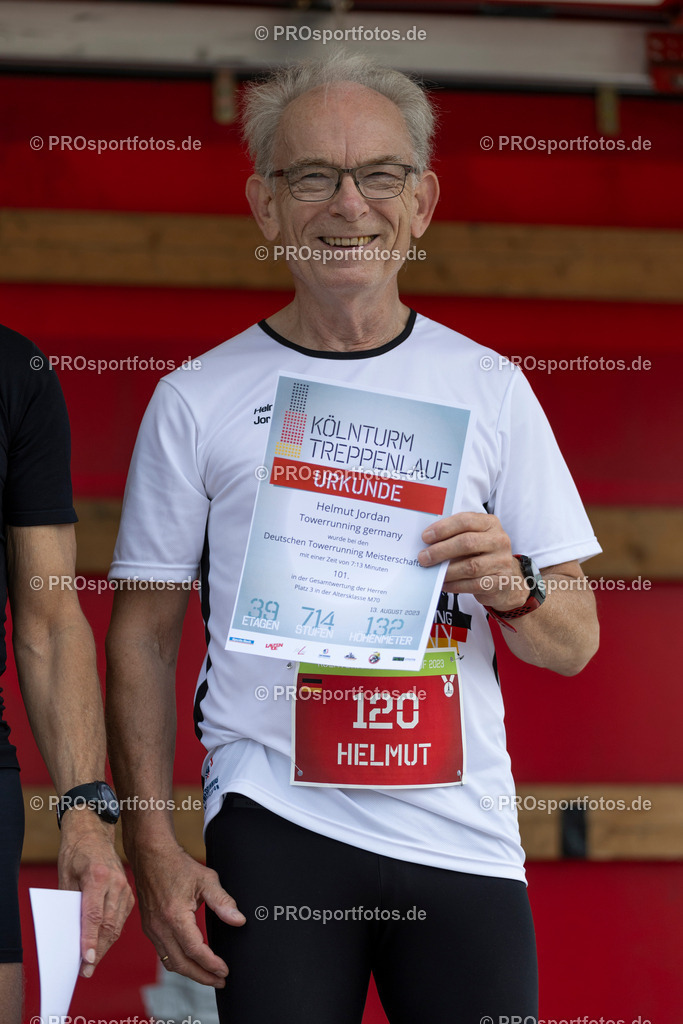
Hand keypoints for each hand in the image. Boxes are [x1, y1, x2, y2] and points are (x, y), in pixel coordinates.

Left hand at [58, 811, 133, 977]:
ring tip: (92, 962)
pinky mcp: (129, 892)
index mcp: (98, 876)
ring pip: (117, 924)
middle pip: (108, 924)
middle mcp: (116, 882)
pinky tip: (102, 944)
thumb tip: (72, 934)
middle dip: (97, 950)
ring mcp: (125, 887)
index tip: (86, 960)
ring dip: (105, 945)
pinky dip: (111, 934)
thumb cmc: (76, 853)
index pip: (94, 916)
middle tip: (86, 970)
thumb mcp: (66, 876)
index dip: (89, 940)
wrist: (93, 833)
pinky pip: (121, 918)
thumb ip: (70, 904)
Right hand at [131, 840, 244, 987]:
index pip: (194, 951)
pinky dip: (178, 962)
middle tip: (220, 980)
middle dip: (202, 976)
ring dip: (190, 972)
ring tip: (208, 975)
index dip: (211, 964)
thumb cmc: (178, 865)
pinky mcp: (149, 928)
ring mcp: (152, 929)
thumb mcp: (206, 879)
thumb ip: (223, 901)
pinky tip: (190, 961)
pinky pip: (163, 954)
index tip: (224, 970)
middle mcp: (160, 927)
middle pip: (181, 964)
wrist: (151, 856)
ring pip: (170, 963)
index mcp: (174, 916)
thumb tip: (239, 920)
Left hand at [418, 511, 524, 610]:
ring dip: (447, 570)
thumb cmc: (483, 555)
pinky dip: (455, 585)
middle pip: (467, 543)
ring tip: (432, 572)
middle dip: (441, 550)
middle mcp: (499, 540)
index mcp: (490, 524)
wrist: (509, 579)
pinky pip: (473, 584)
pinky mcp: (501, 582)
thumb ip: (456, 536)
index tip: (426, 537)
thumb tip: (428, 543)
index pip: (465, 521)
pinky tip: (444, 584)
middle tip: (424, 557)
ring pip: (470, 566)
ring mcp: (502, 562)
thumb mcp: (475, 538)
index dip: (443, 528)